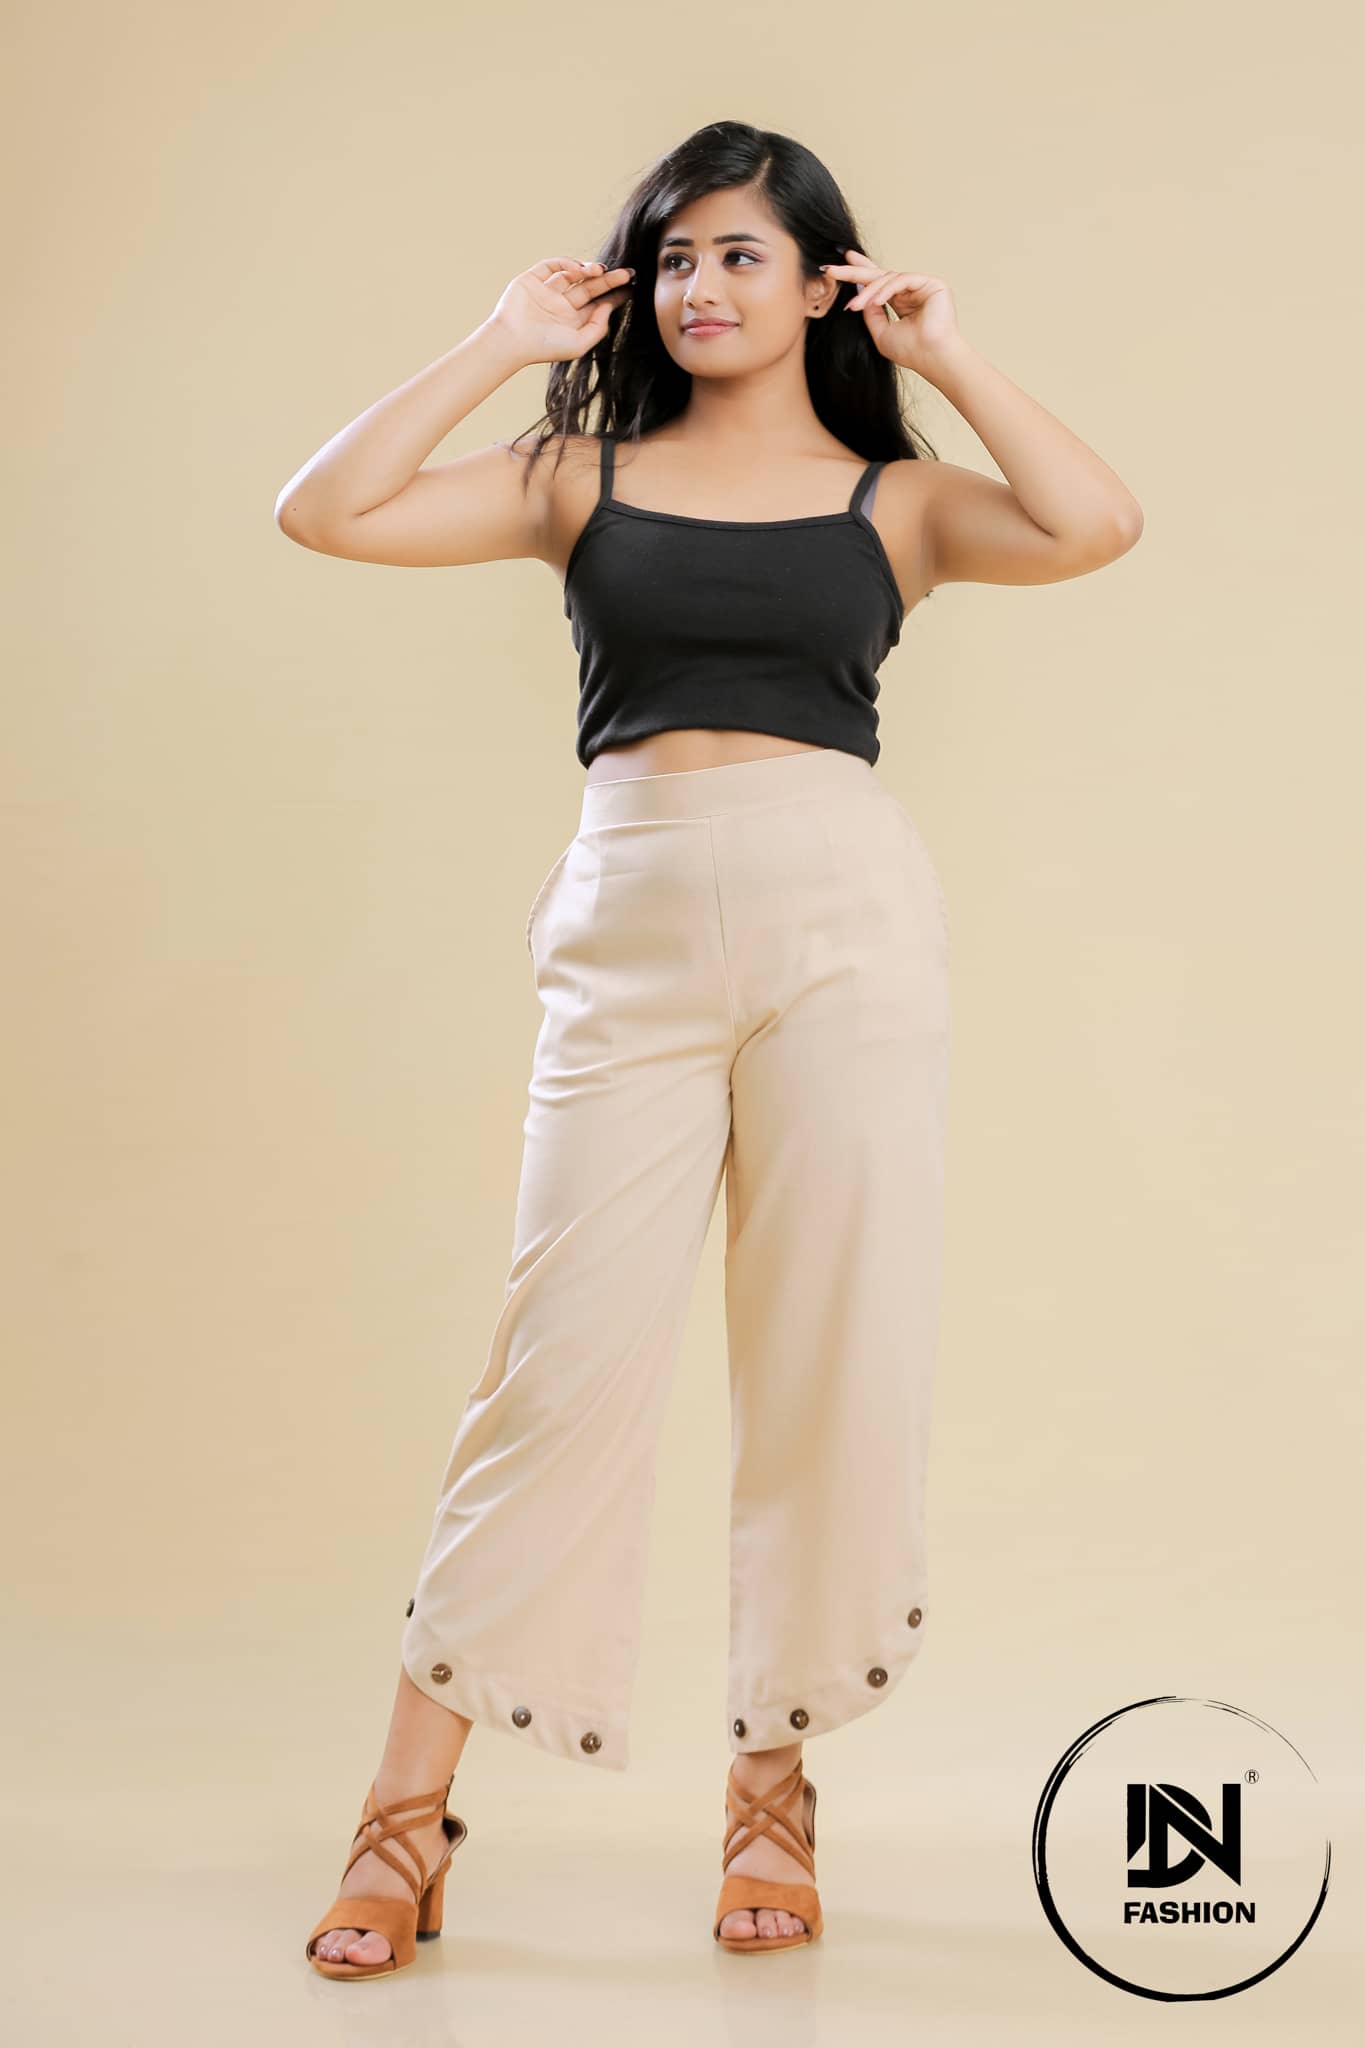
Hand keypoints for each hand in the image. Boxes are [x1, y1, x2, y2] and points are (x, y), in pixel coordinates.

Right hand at [486, 255, 633, 367]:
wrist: (512, 340)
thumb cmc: (544, 347)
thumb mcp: (579, 344)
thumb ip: (597, 328)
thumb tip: (608, 307)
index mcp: (572, 321)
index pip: (597, 304)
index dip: (614, 295)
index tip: (631, 287)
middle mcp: (561, 305)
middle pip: (590, 287)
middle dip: (609, 280)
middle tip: (628, 273)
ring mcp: (547, 291)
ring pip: (572, 274)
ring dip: (588, 269)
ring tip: (601, 271)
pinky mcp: (533, 279)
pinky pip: (552, 265)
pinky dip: (567, 263)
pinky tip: (579, 269)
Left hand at [821, 249, 960, 374]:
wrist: (931, 357)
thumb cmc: (910, 351)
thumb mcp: (881, 333)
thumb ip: (870, 314)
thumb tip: (859, 296)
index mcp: (901, 302)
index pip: (878, 282)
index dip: (859, 272)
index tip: (837, 267)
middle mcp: (910, 292)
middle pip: (880, 274)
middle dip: (855, 271)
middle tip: (832, 270)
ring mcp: (921, 286)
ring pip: (888, 278)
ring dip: (868, 291)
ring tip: (853, 306)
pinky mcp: (932, 283)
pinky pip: (903, 279)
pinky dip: (887, 289)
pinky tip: (875, 301)